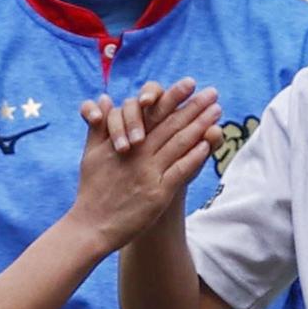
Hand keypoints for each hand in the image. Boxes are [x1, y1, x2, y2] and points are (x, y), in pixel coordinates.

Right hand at [70, 82, 221, 244]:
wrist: (92, 225)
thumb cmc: (92, 190)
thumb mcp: (90, 155)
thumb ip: (99, 127)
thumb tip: (104, 99)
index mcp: (124, 141)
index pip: (153, 114)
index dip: (172, 97)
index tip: (190, 83)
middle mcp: (138, 153)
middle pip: (170, 125)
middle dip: (193, 106)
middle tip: (213, 92)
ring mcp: (148, 173)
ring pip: (178, 144)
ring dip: (200, 126)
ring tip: (217, 111)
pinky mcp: (157, 193)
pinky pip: (179, 171)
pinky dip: (194, 156)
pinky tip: (208, 144)